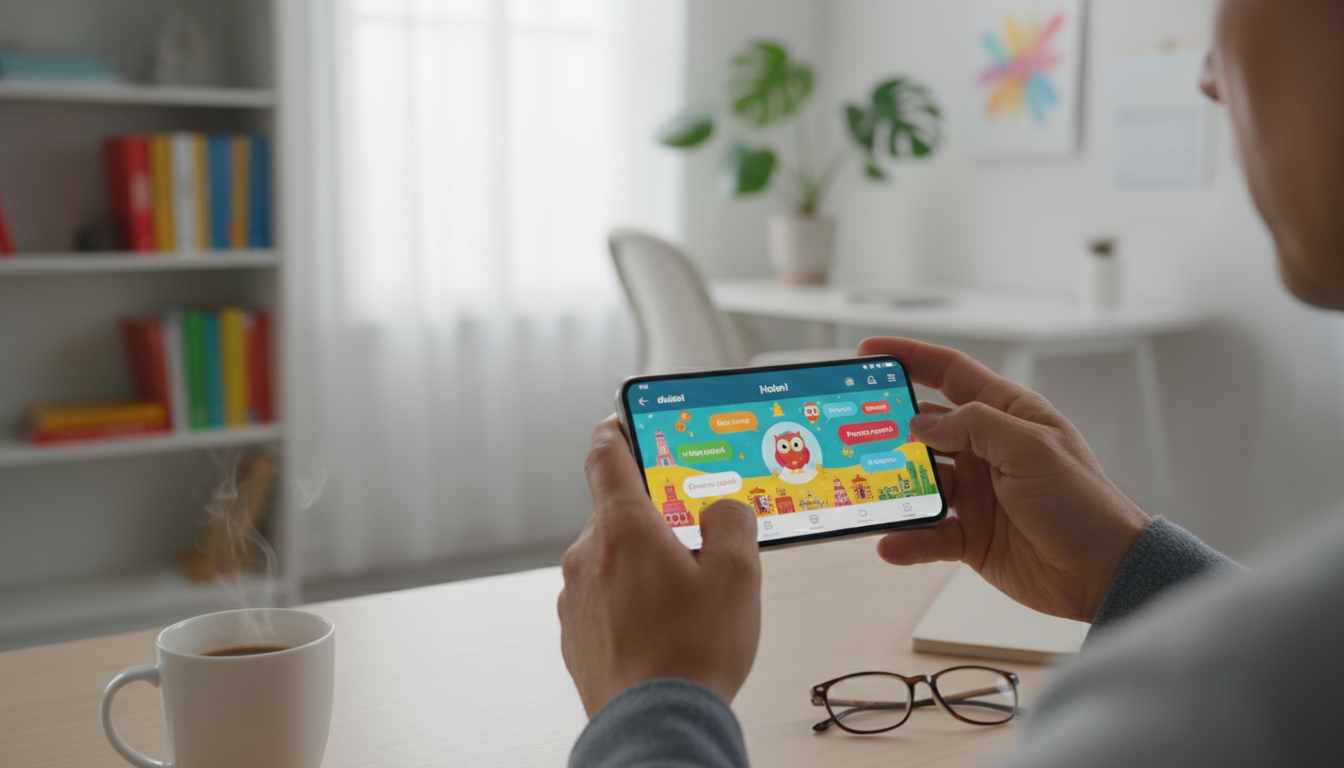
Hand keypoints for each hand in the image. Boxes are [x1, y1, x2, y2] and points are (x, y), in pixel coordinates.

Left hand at [558, 416, 761, 716]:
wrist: (655, 725)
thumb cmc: (691, 654)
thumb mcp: (738, 574)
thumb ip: (733, 521)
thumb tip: (723, 510)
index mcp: (623, 527)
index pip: (605, 455)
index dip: (616, 430)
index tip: (621, 421)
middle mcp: (587, 555)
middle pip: (619, 514)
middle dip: (656, 524)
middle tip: (696, 549)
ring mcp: (575, 597)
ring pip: (612, 561)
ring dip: (644, 568)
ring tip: (686, 604)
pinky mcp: (575, 634)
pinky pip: (604, 600)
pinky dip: (630, 605)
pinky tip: (663, 633)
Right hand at [858, 337, 1151, 622]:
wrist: (1104, 572)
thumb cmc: (1084, 504)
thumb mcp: (1031, 449)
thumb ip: (974, 426)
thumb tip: (921, 420)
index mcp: (1006, 415)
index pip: (950, 373)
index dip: (910, 357)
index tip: (868, 353)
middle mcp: (986, 449)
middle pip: (923, 428)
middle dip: (887, 427)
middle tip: (853, 430)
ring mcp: (976, 493)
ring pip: (919, 482)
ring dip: (894, 488)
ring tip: (867, 491)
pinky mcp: (970, 535)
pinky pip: (927, 533)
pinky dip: (907, 539)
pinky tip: (890, 543)